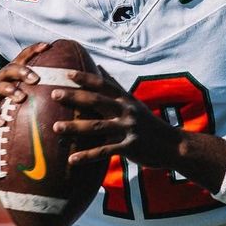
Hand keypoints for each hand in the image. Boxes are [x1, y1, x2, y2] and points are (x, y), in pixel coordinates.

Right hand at [0, 42, 48, 127]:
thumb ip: (38, 87)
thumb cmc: (10, 103)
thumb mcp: (22, 91)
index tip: (47, 46)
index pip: (22, 57)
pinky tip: (2, 122)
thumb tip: (67, 86)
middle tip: (35, 79)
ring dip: (10, 91)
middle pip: (10, 69)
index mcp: (10, 73)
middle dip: (22, 71)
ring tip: (20, 98)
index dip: (33, 50)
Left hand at [50, 67, 181, 167]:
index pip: (103, 84)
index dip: (85, 78)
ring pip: (97, 126)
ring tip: (56, 127)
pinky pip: (104, 151)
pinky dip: (87, 156)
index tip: (66, 73)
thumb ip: (114, 86)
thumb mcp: (133, 102)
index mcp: (125, 99)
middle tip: (54, 94)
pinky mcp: (129, 147)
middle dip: (75, 97)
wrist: (171, 145)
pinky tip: (71, 159)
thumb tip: (99, 67)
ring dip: (75, 127)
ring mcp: (128, 129)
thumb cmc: (147, 122)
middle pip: (97, 101)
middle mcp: (126, 111)